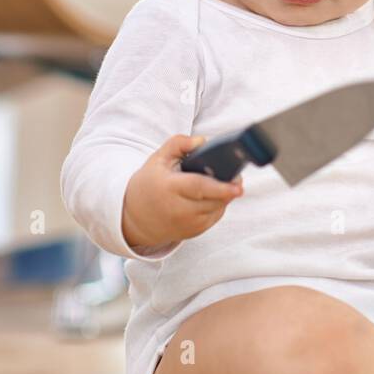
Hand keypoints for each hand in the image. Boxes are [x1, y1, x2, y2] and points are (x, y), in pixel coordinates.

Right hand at [122, 133, 243, 254]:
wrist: (134, 218)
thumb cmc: (149, 184)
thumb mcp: (158, 159)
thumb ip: (178, 144)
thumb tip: (202, 141)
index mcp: (169, 188)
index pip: (199, 188)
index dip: (220, 187)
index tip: (238, 186)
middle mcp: (178, 209)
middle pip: (213, 199)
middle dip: (229, 189)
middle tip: (237, 179)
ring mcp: (187, 224)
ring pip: (217, 208)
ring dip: (224, 196)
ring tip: (221, 183)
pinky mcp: (194, 232)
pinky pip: (215, 216)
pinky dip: (219, 204)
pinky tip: (212, 195)